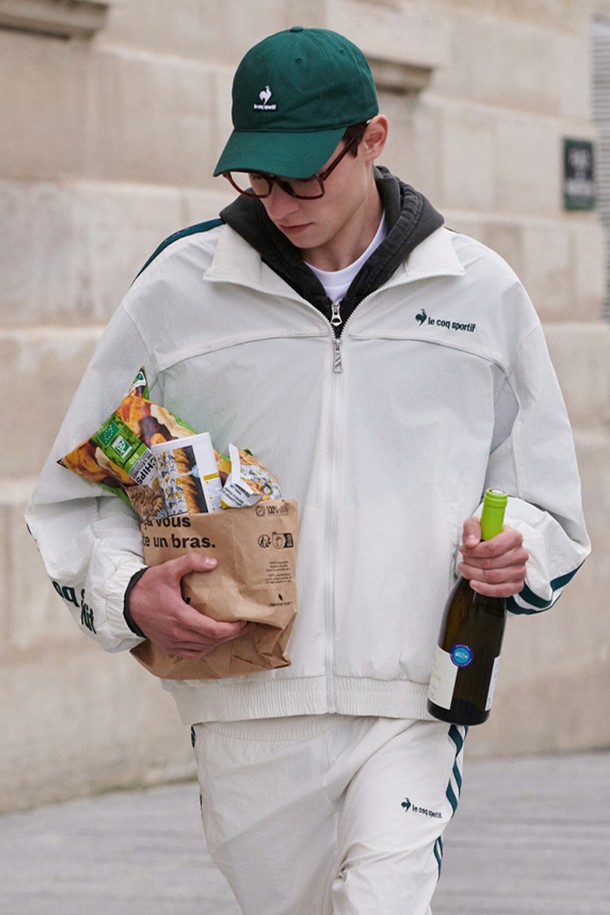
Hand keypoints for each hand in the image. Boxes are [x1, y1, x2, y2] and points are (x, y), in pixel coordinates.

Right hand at [128, 553, 250, 657]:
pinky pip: (192, 653)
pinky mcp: (168, 646)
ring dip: (220, 642)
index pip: (214, 631)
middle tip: (246, 626)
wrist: (125, 603)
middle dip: (233, 634)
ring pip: (204, 648)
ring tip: (233, 631)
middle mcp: (178, 634)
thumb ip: (190, 563)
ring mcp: (172, 643)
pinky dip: (205, 647)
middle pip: (213, 641)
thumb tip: (213, 562)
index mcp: (181, 617)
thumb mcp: (168, 570)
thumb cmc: (146, 587)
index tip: (245, 622)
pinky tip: (212, 639)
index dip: (233, 629)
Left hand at [458, 517, 528, 597]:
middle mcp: (520, 554)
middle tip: (464, 559)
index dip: (474, 551)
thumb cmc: (488, 536)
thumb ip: (472, 528)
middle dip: (471, 562)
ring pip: (492, 577)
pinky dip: (484, 588)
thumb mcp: (477, 524)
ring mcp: (520, 571)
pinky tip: (474, 582)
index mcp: (514, 537)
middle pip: (490, 564)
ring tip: (465, 568)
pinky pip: (500, 591)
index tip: (464, 549)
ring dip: (473, 574)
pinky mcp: (517, 584)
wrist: (497, 548)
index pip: (492, 548)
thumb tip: (470, 543)